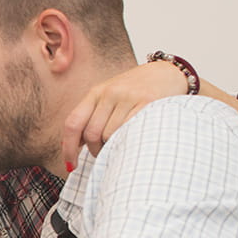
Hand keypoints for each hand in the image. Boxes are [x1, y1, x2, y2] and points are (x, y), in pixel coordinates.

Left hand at [62, 61, 184, 169]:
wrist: (168, 73)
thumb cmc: (135, 91)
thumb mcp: (109, 98)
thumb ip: (93, 118)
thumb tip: (74, 145)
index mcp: (95, 92)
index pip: (73, 123)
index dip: (68, 148)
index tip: (71, 165)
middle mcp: (109, 93)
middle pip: (91, 134)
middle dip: (95, 151)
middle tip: (104, 154)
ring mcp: (128, 97)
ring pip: (109, 135)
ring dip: (112, 148)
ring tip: (121, 145)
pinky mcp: (148, 102)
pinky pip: (129, 131)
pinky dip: (127, 142)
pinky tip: (132, 140)